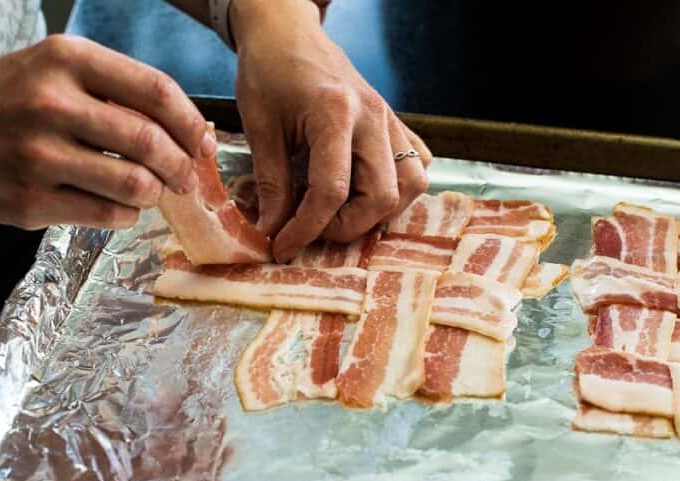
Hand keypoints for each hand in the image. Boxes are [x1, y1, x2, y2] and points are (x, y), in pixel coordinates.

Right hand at [0, 34, 216, 229]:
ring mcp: (40, 155)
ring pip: (134, 183)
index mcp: (65, 60)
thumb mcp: (49, 69)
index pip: (155, 90)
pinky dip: (126, 214)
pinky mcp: (31, 200)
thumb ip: (111, 89)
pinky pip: (106, 214)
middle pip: (150, 141)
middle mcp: (52, 102)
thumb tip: (183, 127)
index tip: (204, 142)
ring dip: (155, 193)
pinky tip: (120, 207)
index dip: (191, 122)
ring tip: (151, 191)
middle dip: (182, 165)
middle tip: (187, 177)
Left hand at [231, 0, 432, 261]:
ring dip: (379, 211)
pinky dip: (398, 188)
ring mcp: (391, 120)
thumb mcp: (260, 128)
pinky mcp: (396, 123)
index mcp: (335, 114)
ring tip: (341, 211)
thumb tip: (274, 231)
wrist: (288, 34)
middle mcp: (373, 118)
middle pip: (382, 195)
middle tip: (313, 227)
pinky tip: (363, 189)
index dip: (306, 229)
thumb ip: (272, 183)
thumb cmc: (269, 73)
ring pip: (411, 185)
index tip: (282, 247)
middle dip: (346, 226)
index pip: (331, 191)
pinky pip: (418, 164)